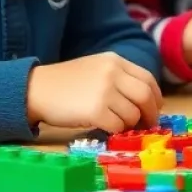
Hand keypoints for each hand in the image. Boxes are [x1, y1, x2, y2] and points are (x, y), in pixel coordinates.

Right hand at [27, 53, 162, 132]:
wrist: (36, 89)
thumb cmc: (64, 82)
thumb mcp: (95, 68)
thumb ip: (119, 78)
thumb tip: (144, 102)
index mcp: (114, 60)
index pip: (148, 79)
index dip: (155, 98)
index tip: (153, 109)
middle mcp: (112, 73)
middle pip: (146, 96)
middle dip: (150, 114)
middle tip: (146, 125)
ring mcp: (105, 91)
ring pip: (133, 114)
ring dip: (128, 124)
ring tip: (115, 124)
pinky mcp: (96, 110)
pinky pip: (118, 126)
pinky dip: (114, 131)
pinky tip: (103, 127)